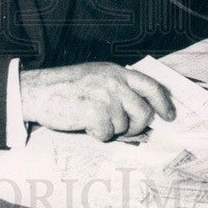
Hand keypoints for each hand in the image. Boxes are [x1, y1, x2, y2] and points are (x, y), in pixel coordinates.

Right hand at [19, 62, 174, 141]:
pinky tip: (85, 124)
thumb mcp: (97, 78)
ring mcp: (105, 96)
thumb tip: (141, 114)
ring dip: (111, 130)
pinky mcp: (94, 112)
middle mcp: (114, 82)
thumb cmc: (66, 87)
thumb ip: (119, 89)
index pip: (151, 85)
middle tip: (124, 130)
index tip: (169, 116)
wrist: (38, 90)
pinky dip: (97, 135)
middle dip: (137, 127)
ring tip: (93, 120)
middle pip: (143, 113)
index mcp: (117, 72)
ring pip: (124, 127)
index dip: (163, 103)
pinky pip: (107, 134)